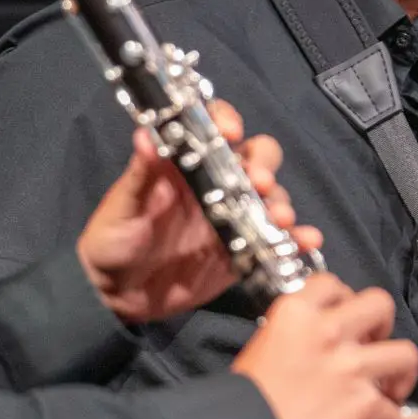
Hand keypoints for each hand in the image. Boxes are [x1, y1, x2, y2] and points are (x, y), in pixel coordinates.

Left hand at [77, 99, 322, 324]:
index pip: (213, 128)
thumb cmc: (111, 241)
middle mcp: (214, 184)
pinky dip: (296, 239)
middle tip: (259, 184)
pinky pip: (275, 240)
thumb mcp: (123, 206)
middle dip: (264, 165)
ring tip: (280, 219)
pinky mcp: (241, 252)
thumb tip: (145, 136)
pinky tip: (306, 241)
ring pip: (270, 198)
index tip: (231, 134)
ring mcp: (232, 217)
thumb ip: (139, 174)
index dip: (227, 122)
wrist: (115, 296)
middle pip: (255, 158)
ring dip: (281, 203)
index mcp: (184, 164)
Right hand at [236, 273, 417, 418]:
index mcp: (296, 314)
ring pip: (404, 353)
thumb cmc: (246, 401)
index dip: (344, 301)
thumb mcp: (262, 345)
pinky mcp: (365, 407)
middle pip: (379, 306)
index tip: (346, 315)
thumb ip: (298, 336)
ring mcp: (351, 369)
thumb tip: (320, 343)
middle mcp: (328, 334)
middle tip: (372, 343)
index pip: (333, 285)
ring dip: (400, 371)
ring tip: (389, 386)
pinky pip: (403, 416)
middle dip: (381, 324)